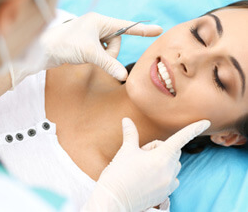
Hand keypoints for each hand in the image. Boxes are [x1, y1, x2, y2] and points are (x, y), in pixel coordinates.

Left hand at [41, 12, 162, 80]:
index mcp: (101, 21)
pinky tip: (85, 55)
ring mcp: (94, 35)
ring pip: (110, 50)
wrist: (46, 49)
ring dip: (102, 57)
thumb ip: (109, 64)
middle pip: (117, 43)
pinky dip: (97, 58)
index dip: (143, 30)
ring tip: (88, 55)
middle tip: (95, 55)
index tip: (159, 30)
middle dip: (110, 53)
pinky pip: (102, 53)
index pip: (127, 26)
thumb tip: (124, 77)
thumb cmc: (65, 44)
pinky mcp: (90, 44)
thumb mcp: (90, 53)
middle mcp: (99, 26)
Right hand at [83, 118, 209, 211]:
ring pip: (173, 164)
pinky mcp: (165, 194)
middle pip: (172, 150)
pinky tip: (149, 177)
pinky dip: (165, 173)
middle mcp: (169, 171)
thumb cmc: (119, 174)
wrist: (113, 200)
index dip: (194, 128)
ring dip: (163, 161)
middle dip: (160, 148)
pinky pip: (172, 178)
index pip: (181, 138)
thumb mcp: (126, 151)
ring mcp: (168, 184)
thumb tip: (126, 119)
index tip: (206, 122)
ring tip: (143, 166)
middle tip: (142, 154)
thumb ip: (131, 133)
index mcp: (161, 157)